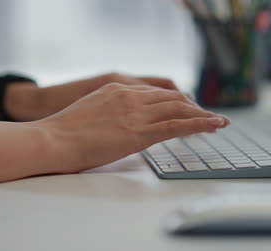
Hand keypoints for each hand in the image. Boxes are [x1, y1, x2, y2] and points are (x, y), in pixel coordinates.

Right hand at [35, 83, 229, 172]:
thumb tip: (122, 124)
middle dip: (193, 106)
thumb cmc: (64, 132)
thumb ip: (111, 112)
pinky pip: (177, 125)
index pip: (157, 92)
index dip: (175, 100)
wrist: (52, 139)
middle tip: (207, 116)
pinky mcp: (139, 132)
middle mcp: (131, 96)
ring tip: (218, 121)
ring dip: (202, 114)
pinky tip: (214, 125)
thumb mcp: (91, 112)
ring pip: (179, 108)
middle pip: (172, 97)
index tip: (186, 108)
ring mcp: (136, 113)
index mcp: (118, 89)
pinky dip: (200, 124)